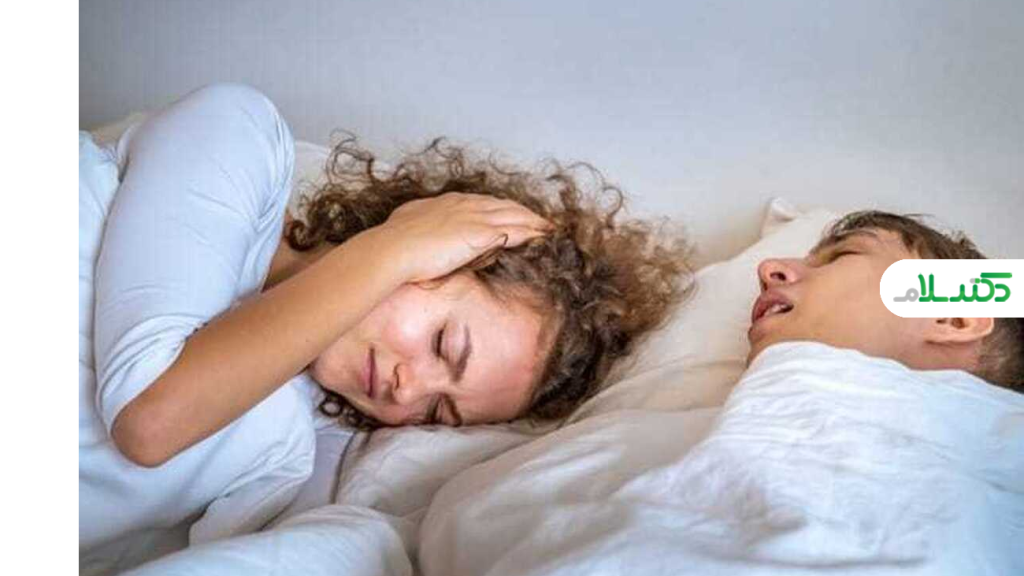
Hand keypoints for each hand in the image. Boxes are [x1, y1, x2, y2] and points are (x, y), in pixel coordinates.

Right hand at [370, 193, 552, 282]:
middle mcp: (467, 205)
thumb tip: (429, 231)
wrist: (394, 248)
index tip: (511, 212)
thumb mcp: (411, 223)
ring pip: (516, 215)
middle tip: (541, 218)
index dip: (501, 208)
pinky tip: (544, 236)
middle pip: (505, 205)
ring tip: (549, 227)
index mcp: (450, 202)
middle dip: (524, 211)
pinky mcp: (482, 234)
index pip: (485, 202)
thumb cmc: (396, 240)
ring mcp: (476, 218)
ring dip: (535, 220)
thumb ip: (426, 224)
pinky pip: (517, 231)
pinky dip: (533, 232)